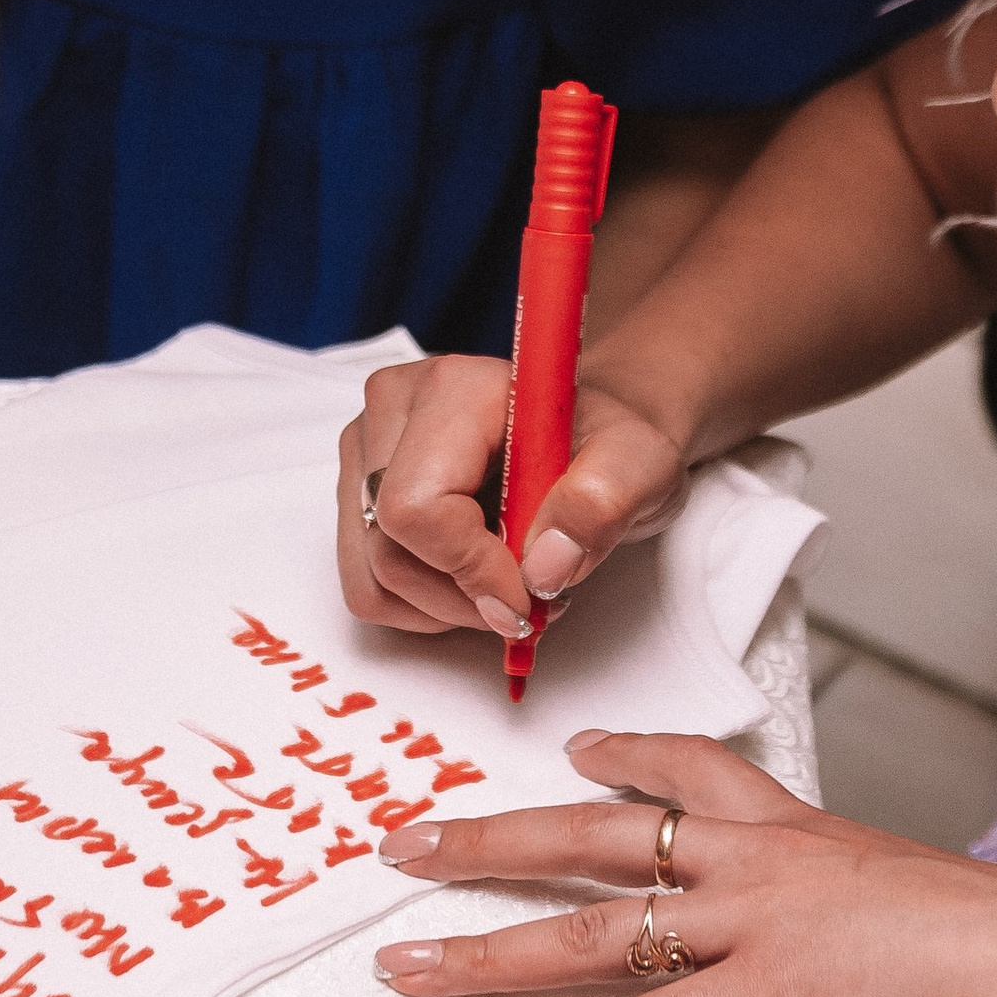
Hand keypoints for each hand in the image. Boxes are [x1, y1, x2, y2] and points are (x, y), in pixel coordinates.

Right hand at [338, 354, 690, 641]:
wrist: (587, 435)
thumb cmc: (606, 442)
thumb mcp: (641, 463)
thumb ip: (602, 502)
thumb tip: (543, 564)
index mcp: (454, 389)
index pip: (417, 507)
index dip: (469, 570)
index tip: (527, 599)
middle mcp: (393, 408)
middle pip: (391, 548)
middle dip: (466, 597)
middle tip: (532, 599)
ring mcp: (365, 450)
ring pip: (373, 577)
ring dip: (446, 607)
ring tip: (507, 585)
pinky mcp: (355, 491)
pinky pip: (366, 587)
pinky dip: (422, 606)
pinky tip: (472, 579)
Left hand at [369, 729, 996, 996]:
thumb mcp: (917, 898)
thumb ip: (862, 912)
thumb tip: (860, 943)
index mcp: (798, 829)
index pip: (695, 770)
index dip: (626, 756)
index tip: (572, 747)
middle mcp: (756, 862)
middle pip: (596, 836)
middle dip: (491, 842)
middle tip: (405, 845)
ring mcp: (751, 927)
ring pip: (589, 933)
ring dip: (484, 951)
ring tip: (403, 966)